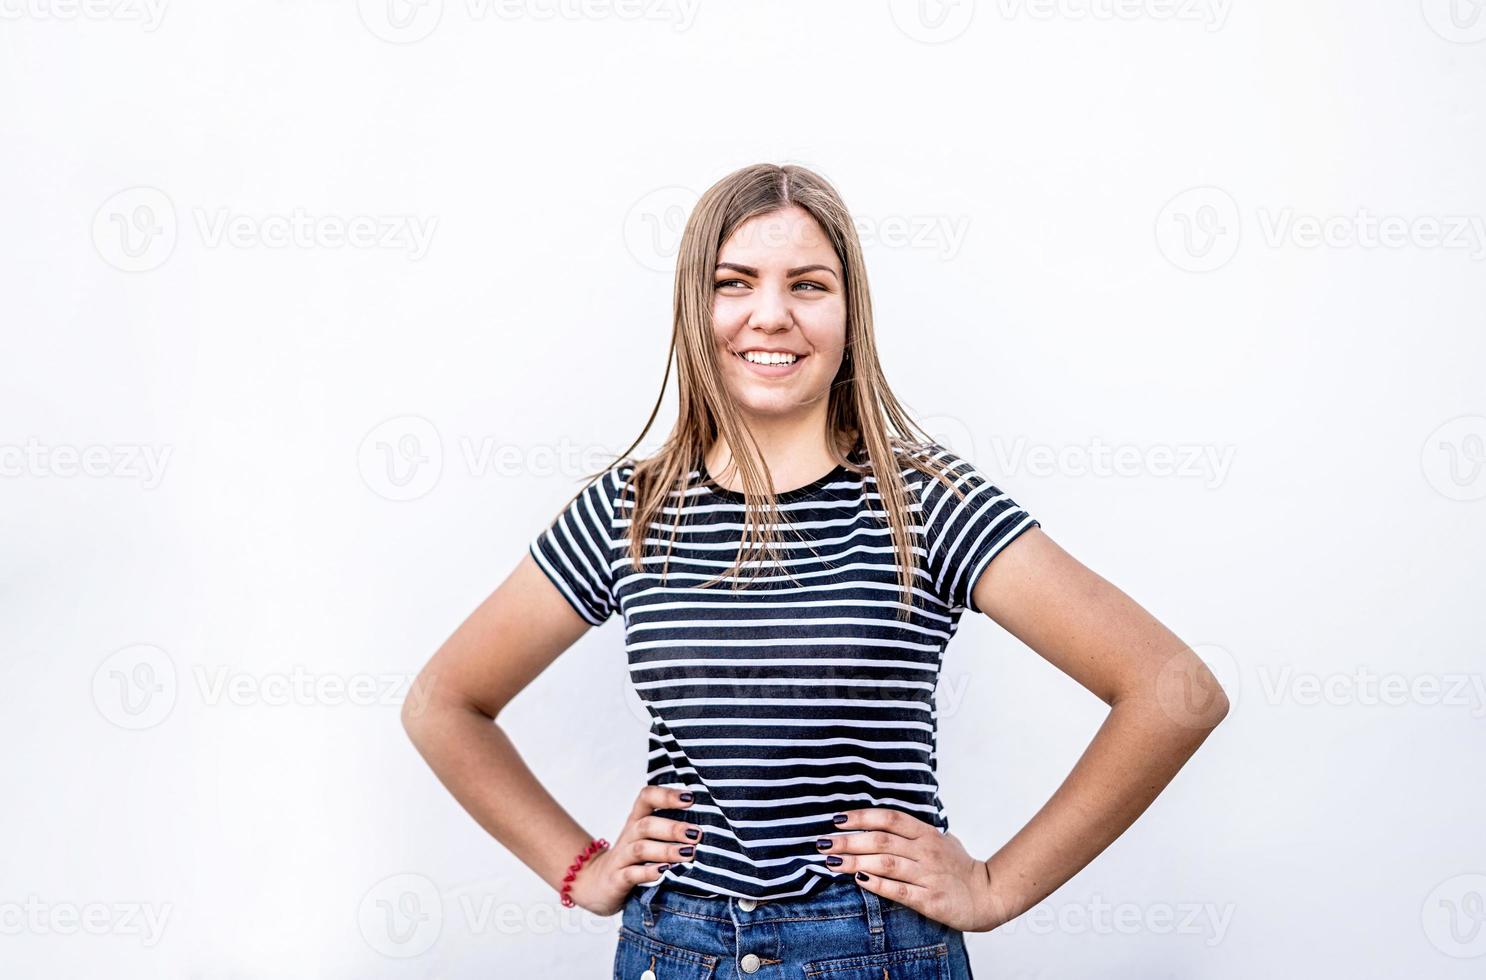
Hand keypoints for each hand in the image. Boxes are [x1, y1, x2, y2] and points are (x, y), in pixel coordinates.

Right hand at [566, 786, 702, 916]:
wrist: (596, 884)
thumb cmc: (633, 859)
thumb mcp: (648, 839)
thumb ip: (670, 828)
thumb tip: (712, 823)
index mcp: (637, 820)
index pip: (646, 797)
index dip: (667, 795)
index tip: (691, 798)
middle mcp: (628, 835)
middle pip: (647, 824)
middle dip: (673, 828)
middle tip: (697, 834)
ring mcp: (621, 858)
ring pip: (641, 849)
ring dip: (666, 850)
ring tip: (688, 854)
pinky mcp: (616, 880)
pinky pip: (631, 874)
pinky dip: (648, 872)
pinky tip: (664, 872)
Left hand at [817, 807, 995, 932]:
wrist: (987, 895)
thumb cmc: (959, 867)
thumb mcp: (941, 840)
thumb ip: (915, 831)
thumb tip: (883, 822)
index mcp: (926, 833)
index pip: (889, 818)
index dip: (861, 817)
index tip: (837, 820)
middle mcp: (925, 851)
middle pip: (880, 840)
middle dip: (848, 841)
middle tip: (822, 843)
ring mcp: (927, 875)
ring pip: (885, 863)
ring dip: (855, 862)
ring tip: (832, 862)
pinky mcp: (929, 899)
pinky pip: (898, 890)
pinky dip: (877, 884)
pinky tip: (859, 880)